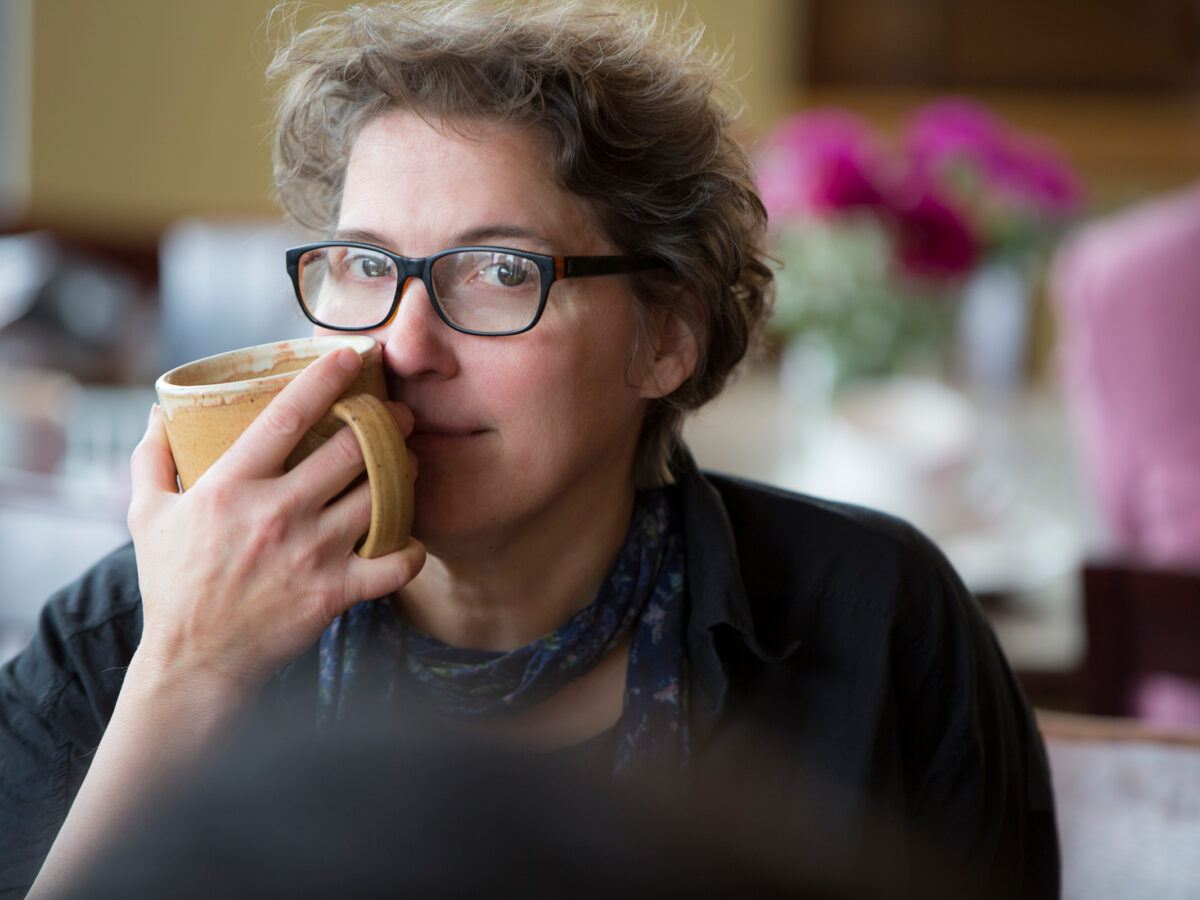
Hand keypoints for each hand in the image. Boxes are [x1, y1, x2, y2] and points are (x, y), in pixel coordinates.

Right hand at [127, 347, 425, 697]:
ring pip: (379, 497)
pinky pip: (394, 564)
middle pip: (351, 451)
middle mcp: (276, 513)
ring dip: (402, 477)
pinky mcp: (333, 593)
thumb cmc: (173, 584)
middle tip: (400, 417)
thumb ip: (152, 458)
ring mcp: (309, 554)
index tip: (352, 357)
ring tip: (409, 465)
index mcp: (232, 486)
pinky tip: (410, 538)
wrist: (194, 662)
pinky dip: (411, 549)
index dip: (324, 380)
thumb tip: (159, 410)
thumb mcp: (148, 515)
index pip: (286, 417)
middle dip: (386, 426)